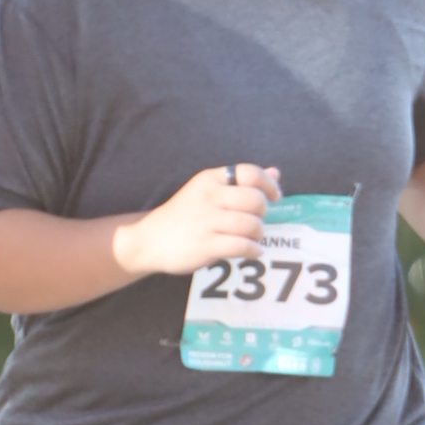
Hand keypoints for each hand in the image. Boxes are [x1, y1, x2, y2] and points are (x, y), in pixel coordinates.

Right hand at [121, 162, 280, 279]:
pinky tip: (251, 251)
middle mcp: (209, 197)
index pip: (250, 173)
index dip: (269, 185)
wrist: (149, 240)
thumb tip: (275, 173)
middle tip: (254, 222)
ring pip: (252, 225)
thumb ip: (241, 182)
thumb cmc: (184, 215)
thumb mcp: (207, 191)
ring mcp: (207, 221)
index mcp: (211, 179)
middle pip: (256, 200)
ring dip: (258, 235)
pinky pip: (243, 246)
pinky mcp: (206, 245)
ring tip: (251, 239)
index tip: (275, 196)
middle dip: (262, 214)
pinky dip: (253, 250)